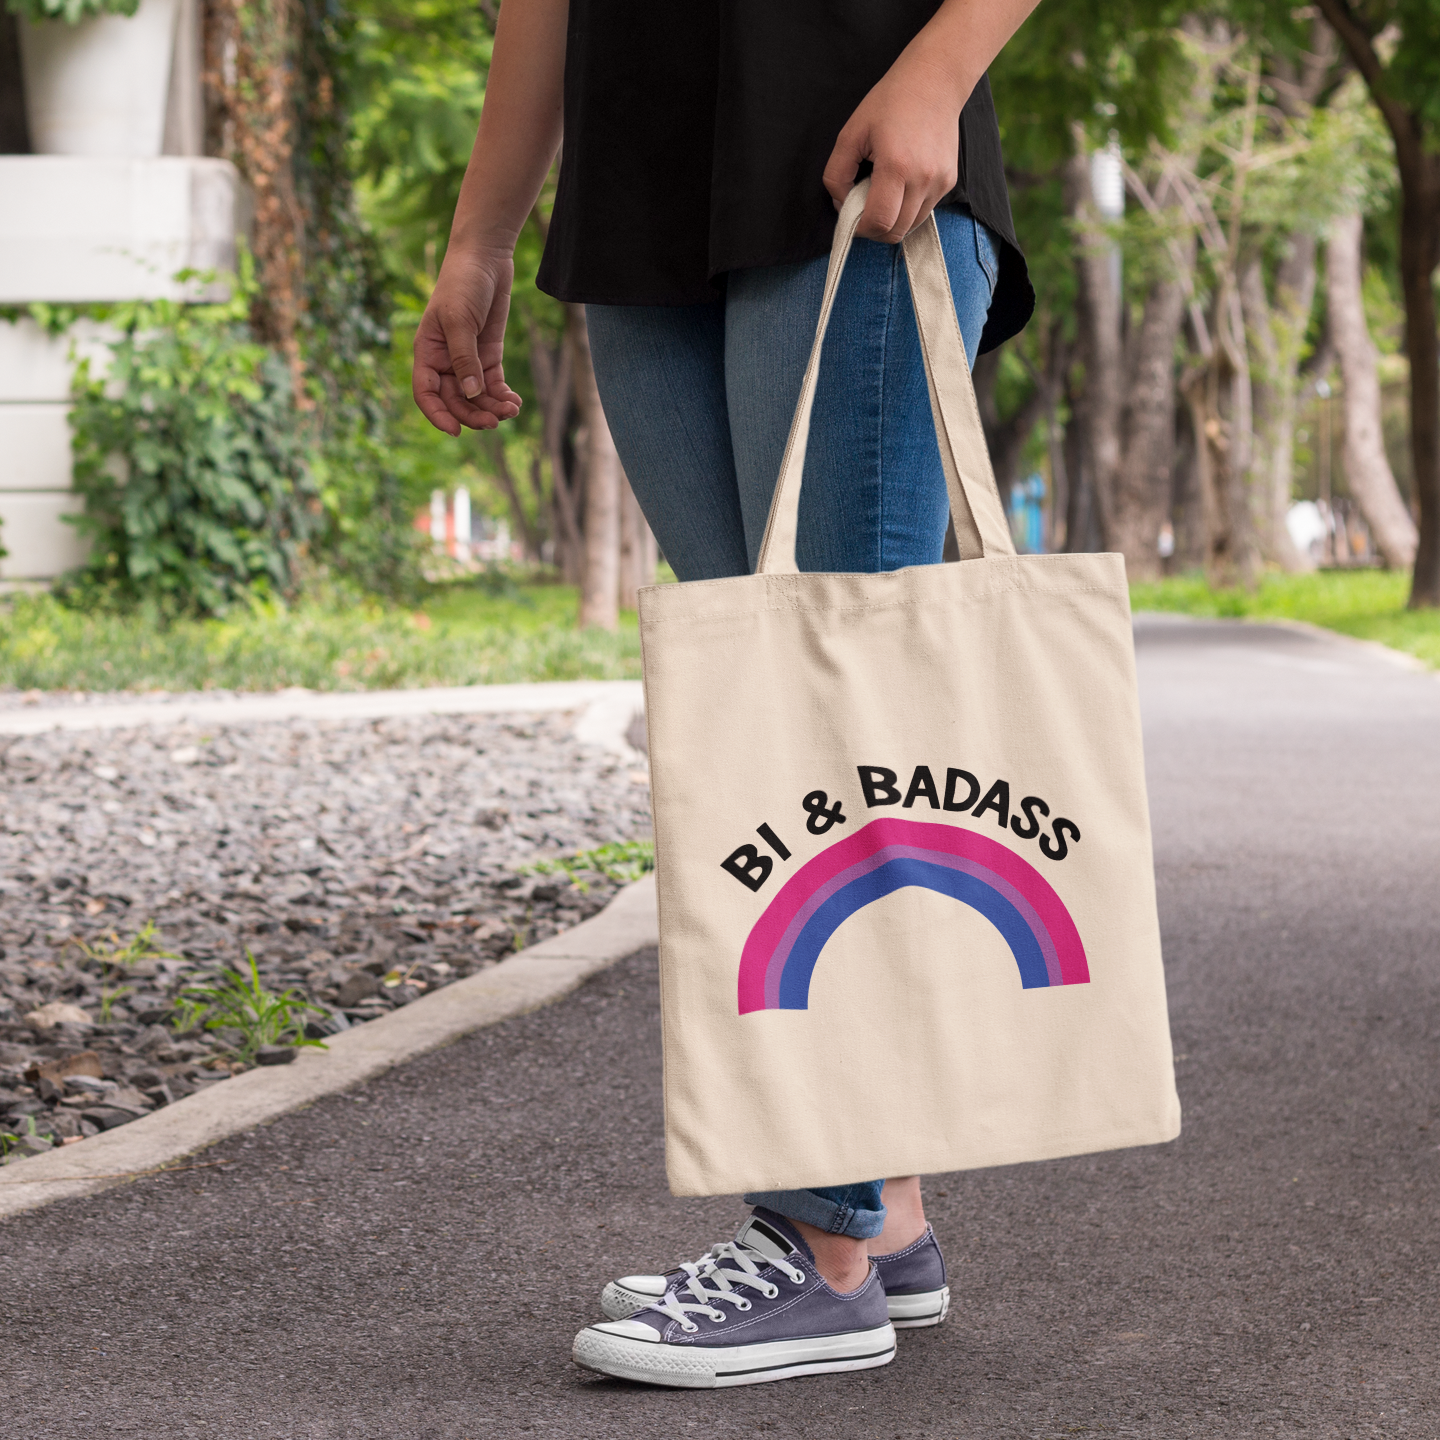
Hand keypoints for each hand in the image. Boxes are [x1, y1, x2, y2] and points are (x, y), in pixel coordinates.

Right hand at [412, 246, 523, 435]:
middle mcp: (445, 360)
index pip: (426, 393)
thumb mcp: (460, 321)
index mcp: (427, 352)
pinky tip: (515, 402)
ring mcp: (468, 360)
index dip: (437, 415)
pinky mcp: (489, 355)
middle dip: (474, 415)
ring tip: (512, 410)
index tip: (456, 431)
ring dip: (492, 408)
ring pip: (477, 397)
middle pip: (455, 400)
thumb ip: (464, 359)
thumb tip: (470, 394)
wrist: (486, 258)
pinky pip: (493, 385)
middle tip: (495, 422)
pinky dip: (503, 396)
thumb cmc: (463, 284)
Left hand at [823, 52, 967, 243]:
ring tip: (882, 194)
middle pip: (895, 232)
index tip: (851, 215)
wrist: (935, 81)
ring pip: (911, 227)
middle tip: (863, 208)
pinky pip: (924, 212)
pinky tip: (900, 186)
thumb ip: (837, 174)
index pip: (878, 222)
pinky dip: (907, 210)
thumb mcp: (851, 133)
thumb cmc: (891, 102)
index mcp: (897, 167)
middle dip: (874, 229)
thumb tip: (841, 204)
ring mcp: (940, 183)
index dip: (860, 228)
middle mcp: (924, 179)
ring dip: (892, 221)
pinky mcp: (949, 182)